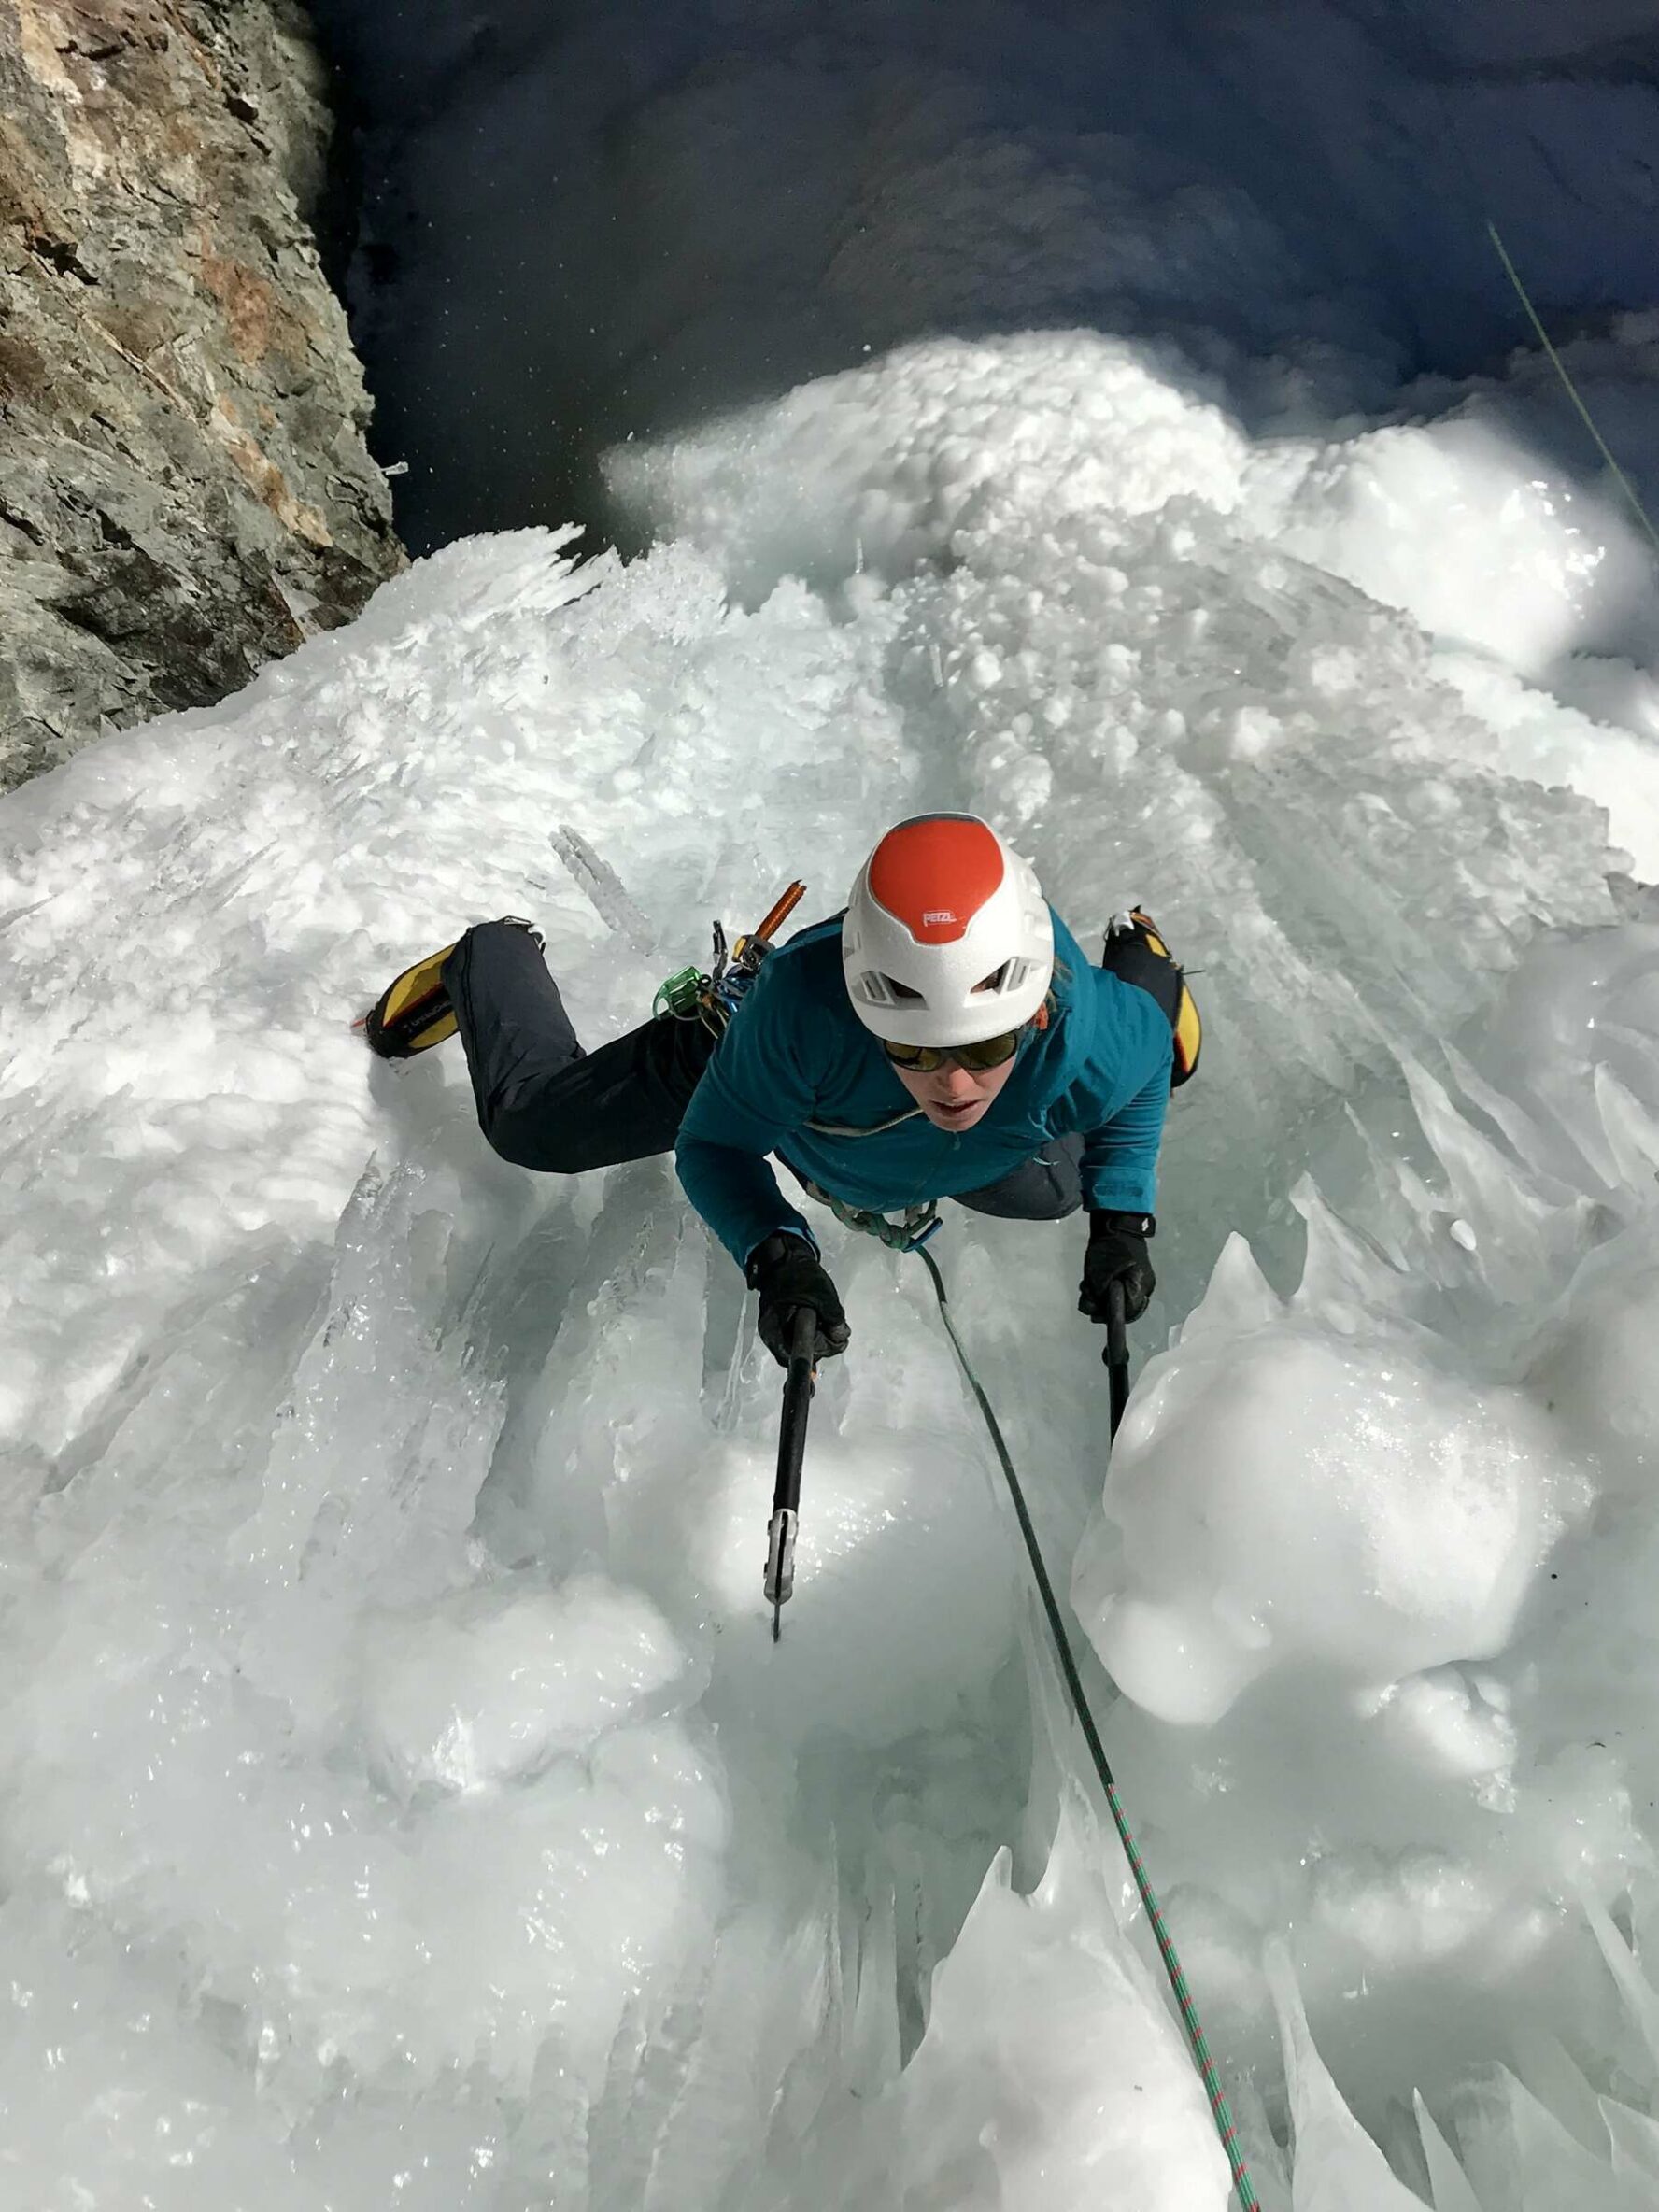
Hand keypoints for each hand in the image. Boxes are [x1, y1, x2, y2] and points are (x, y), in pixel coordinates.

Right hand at [746, 1233, 850, 1365]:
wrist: (783, 1259)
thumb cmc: (800, 1276)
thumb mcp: (823, 1295)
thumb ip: (834, 1319)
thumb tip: (841, 1338)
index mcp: (775, 1330)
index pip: (797, 1357)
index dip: (819, 1351)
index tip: (834, 1337)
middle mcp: (772, 1337)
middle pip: (800, 1354)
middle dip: (821, 1342)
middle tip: (833, 1323)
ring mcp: (775, 1333)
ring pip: (801, 1346)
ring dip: (818, 1336)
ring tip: (826, 1317)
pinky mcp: (781, 1327)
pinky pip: (798, 1338)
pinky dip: (812, 1332)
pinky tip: (820, 1319)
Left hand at [1079, 1210, 1155, 1323]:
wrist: (1116, 1226)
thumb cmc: (1108, 1250)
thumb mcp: (1099, 1278)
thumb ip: (1098, 1299)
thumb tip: (1095, 1315)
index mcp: (1139, 1289)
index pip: (1126, 1314)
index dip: (1108, 1316)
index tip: (1093, 1312)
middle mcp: (1143, 1288)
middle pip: (1122, 1309)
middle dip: (1101, 1304)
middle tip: (1087, 1293)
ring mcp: (1138, 1281)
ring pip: (1117, 1300)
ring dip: (1098, 1296)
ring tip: (1087, 1284)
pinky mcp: (1131, 1276)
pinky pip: (1118, 1289)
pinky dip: (1103, 1288)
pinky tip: (1091, 1280)